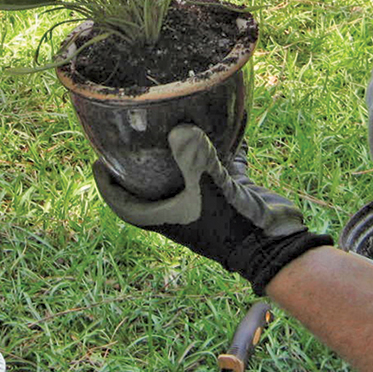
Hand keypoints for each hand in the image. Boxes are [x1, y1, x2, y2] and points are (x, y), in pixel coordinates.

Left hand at [93, 125, 331, 294]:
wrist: (275, 245)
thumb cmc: (232, 223)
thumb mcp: (208, 186)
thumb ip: (192, 156)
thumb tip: (177, 129)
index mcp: (167, 218)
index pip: (125, 204)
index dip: (108, 186)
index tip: (97, 162)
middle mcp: (182, 212)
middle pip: (152, 189)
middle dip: (142, 167)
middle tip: (133, 138)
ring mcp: (207, 204)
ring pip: (187, 178)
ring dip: (182, 156)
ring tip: (173, 126)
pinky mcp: (231, 195)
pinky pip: (219, 170)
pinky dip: (221, 151)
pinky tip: (225, 127)